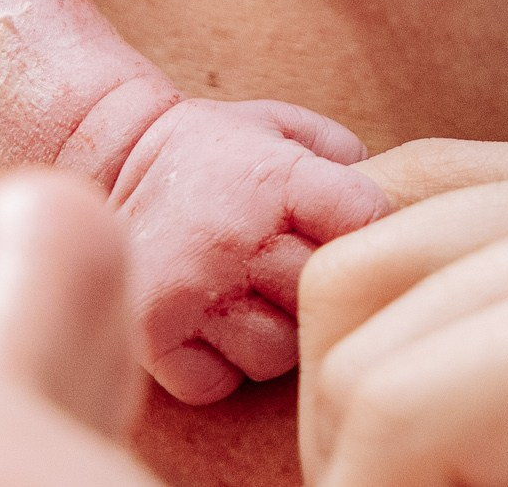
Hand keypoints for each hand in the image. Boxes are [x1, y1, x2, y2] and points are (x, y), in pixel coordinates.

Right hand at [112, 98, 392, 405]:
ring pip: (275, 354)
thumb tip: (400, 206)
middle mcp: (233, 238)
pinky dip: (216, 365)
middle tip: (279, 262)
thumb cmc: (212, 150)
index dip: (365, 232)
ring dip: (266, 332)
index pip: (367, 223)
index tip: (339, 230)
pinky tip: (206, 322)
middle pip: (322, 298)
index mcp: (274, 179)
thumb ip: (346, 155)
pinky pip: (218, 383)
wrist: (107, 155)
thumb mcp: (282, 125)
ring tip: (240, 292)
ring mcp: (191, 291)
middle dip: (310, 286)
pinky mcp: (153, 336)